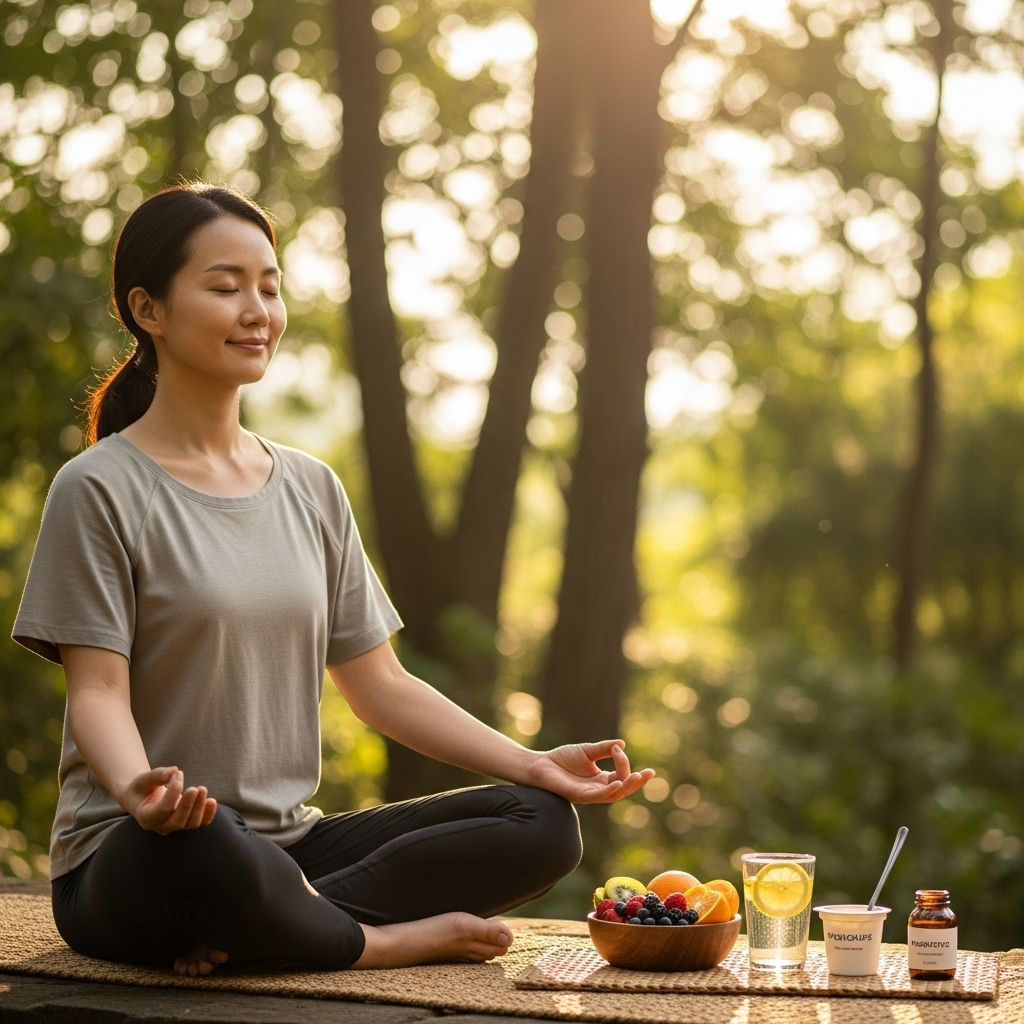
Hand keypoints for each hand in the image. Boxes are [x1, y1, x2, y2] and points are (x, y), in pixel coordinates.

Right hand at [121, 767, 217, 834]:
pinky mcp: (185, 822)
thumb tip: (174, 771)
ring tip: (202, 789)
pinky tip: (211, 801)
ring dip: (200, 807)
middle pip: (178, 821)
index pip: (164, 809)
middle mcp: (160, 826)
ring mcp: (174, 826)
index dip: (174, 791)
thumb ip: (157, 775)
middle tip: (195, 788)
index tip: (178, 774)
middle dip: (188, 804)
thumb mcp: (143, 779)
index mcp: (146, 816)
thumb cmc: (142, 788)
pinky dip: (208, 814)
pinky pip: (200, 823)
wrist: (142, 798)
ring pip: (191, 823)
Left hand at [524, 741, 654, 804]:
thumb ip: (604, 749)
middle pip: (622, 789)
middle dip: (636, 782)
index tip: (619, 748)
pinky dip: (609, 791)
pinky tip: (617, 784)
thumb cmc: (562, 759)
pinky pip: (597, 797)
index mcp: (601, 779)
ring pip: (613, 795)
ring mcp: (589, 794)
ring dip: (626, 786)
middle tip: (648, 773)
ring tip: (636, 776)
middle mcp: (597, 789)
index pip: (620, 776)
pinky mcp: (579, 796)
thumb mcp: (587, 751)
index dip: (624, 763)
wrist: (540, 764)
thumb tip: (622, 744)